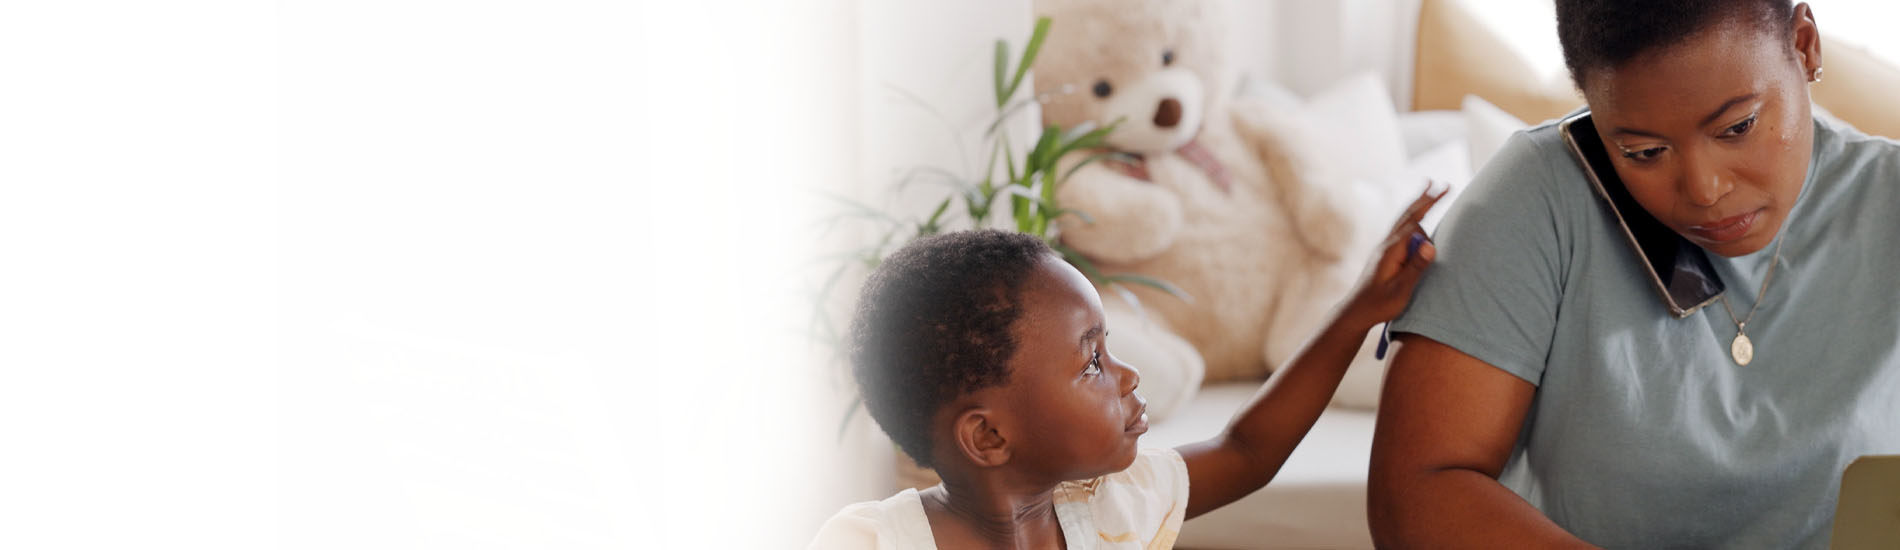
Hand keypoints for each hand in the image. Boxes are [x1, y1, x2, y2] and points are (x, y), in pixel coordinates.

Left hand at [1339, 182, 1448, 329]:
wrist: (1356, 312)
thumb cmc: (1379, 304)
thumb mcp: (1401, 289)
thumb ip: (1416, 267)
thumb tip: (1431, 245)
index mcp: (1392, 250)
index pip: (1415, 222)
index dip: (1430, 204)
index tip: (1444, 188)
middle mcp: (1387, 245)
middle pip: (1408, 216)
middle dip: (1424, 199)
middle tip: (1437, 182)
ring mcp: (1384, 249)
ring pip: (1403, 222)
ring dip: (1417, 206)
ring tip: (1429, 192)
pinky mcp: (1385, 255)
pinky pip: (1401, 232)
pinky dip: (1411, 220)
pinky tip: (1416, 220)